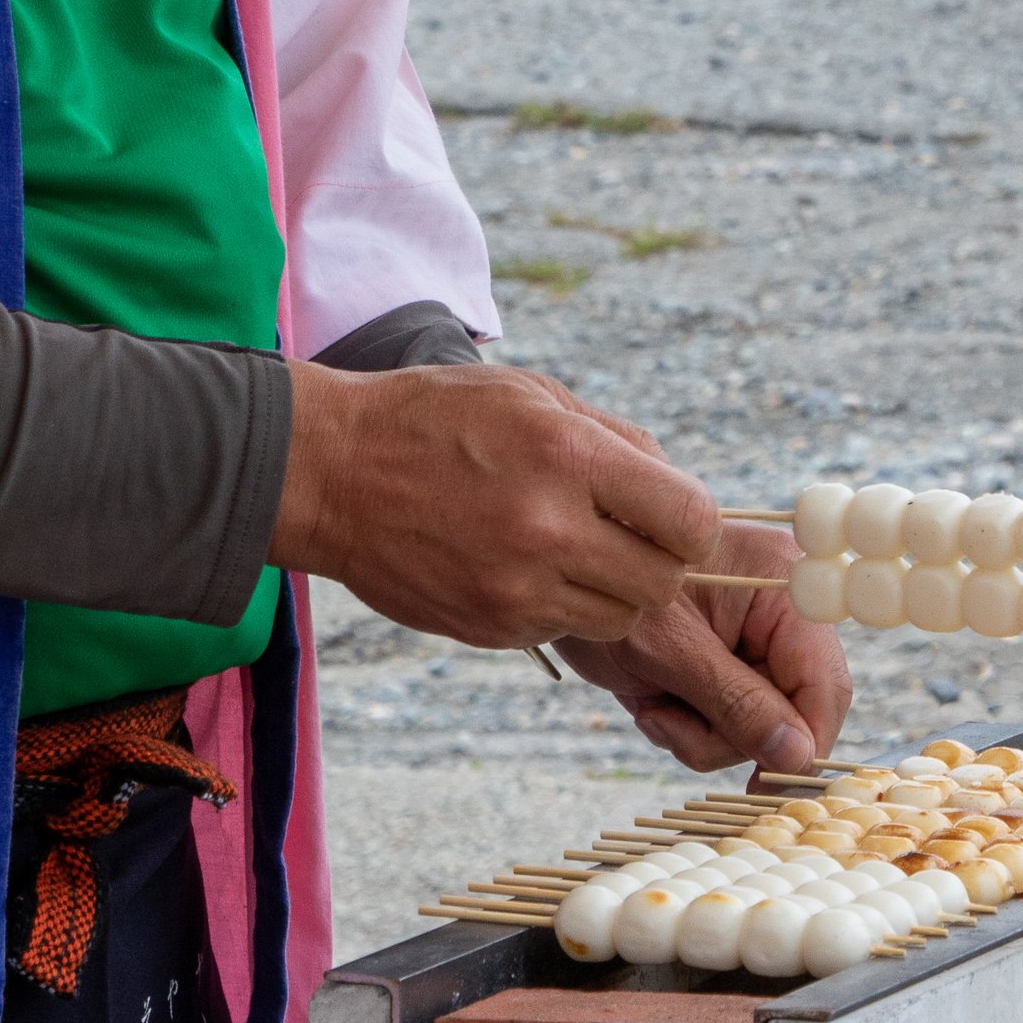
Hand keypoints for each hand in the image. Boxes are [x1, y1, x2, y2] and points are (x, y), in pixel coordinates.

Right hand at [270, 361, 719, 645]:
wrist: (330, 471)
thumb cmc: (434, 418)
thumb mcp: (531, 394)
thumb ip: (614, 438)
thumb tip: (674, 482)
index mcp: (568, 456)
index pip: (690, 519)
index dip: (692, 521)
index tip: (671, 513)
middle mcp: (549, 528)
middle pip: (665, 581)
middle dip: (661, 560)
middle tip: (629, 535)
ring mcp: (517, 588)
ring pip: (621, 618)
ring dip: (616, 589)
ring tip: (577, 549)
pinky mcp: (490, 626)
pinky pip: (564, 628)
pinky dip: (564, 604)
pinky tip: (529, 565)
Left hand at [555, 519, 852, 775]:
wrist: (563, 579)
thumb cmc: (611, 597)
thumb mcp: (669, 652)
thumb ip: (737, 702)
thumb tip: (798, 755)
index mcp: (784, 588)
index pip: (824, 682)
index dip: (803, 741)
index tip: (765, 784)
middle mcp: (781, 614)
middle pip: (792, 713)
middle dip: (730, 734)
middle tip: (668, 723)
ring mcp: (754, 643)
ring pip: (758, 728)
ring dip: (701, 734)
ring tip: (652, 705)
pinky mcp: (727, 668)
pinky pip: (729, 724)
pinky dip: (689, 727)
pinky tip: (652, 701)